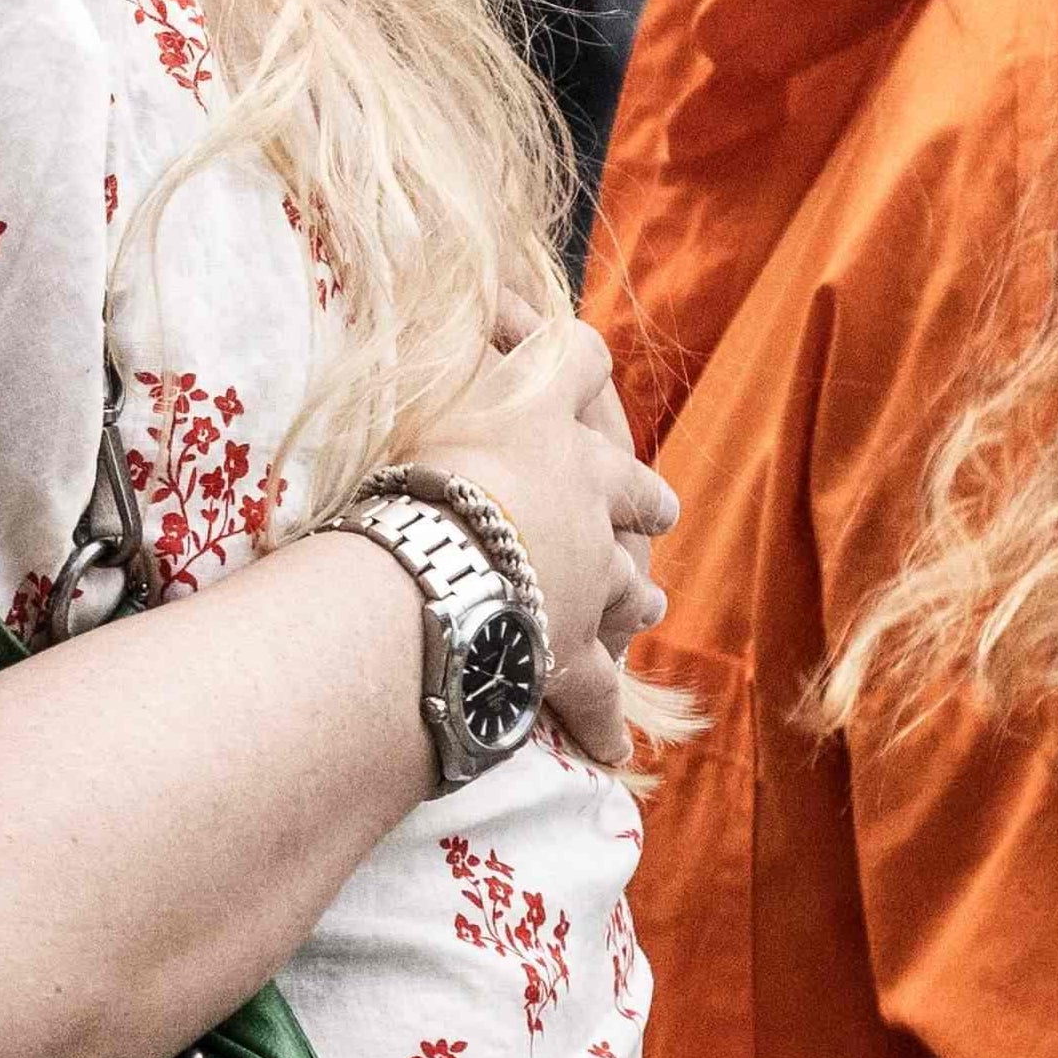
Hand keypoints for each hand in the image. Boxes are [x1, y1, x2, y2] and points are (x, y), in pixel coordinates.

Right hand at [380, 308, 678, 766]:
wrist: (433, 577)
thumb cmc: (403, 482)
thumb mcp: (410, 396)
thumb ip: (427, 358)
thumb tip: (423, 306)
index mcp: (545, 423)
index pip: (580, 358)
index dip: (569, 352)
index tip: (563, 350)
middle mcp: (588, 494)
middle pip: (635, 482)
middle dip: (640, 495)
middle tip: (654, 505)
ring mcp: (592, 575)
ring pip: (633, 585)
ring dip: (635, 597)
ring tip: (645, 608)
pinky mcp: (574, 651)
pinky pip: (594, 693)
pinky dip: (601, 723)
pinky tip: (614, 751)